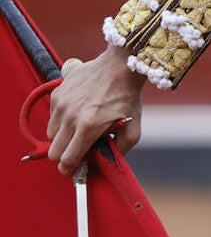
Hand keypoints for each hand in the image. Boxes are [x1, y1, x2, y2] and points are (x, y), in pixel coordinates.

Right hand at [47, 45, 145, 175]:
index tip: (74, 170)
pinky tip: (77, 114)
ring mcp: (61, 105)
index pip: (67, 160)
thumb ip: (120, 150)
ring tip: (79, 130)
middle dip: (64, 156)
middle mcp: (71, 117)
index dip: (70, 169)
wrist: (119, 66)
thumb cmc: (127, 97)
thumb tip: (106, 162)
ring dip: (62, 138)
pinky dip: (61, 121)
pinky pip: (51, 117)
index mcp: (89, 127)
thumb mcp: (133, 128)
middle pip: (54, 152)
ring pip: (51, 135)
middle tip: (76, 152)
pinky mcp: (57, 94)